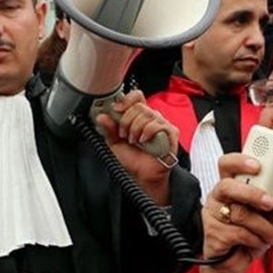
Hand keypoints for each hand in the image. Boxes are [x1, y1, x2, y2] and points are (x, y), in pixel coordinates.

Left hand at [95, 90, 178, 204]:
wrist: (142, 175)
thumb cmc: (132, 159)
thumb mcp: (114, 143)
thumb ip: (108, 129)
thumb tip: (101, 116)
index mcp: (138, 116)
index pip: (136, 96)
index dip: (126, 100)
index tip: (116, 109)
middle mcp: (151, 117)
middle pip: (138, 106)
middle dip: (126, 121)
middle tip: (124, 135)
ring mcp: (162, 123)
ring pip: (147, 114)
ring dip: (135, 129)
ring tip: (134, 141)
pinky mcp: (170, 132)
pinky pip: (157, 124)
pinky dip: (147, 132)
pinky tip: (143, 141)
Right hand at [198, 153, 272, 272]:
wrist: (229, 268)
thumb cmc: (245, 239)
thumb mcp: (268, 220)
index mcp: (229, 187)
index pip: (227, 165)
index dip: (240, 161)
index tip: (258, 165)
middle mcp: (217, 198)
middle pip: (228, 186)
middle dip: (252, 193)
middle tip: (270, 202)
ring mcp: (212, 216)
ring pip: (239, 213)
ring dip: (262, 226)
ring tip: (271, 234)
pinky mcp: (213, 234)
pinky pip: (238, 232)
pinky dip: (254, 239)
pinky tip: (258, 243)